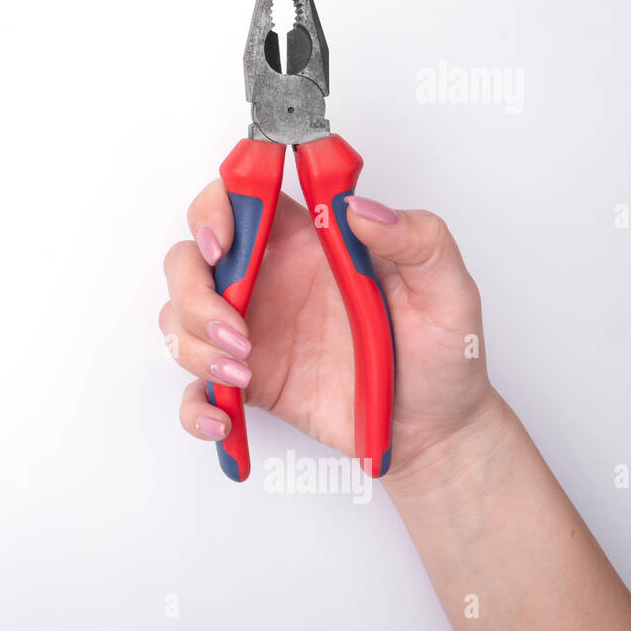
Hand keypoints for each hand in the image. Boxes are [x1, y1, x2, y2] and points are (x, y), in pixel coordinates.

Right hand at [159, 182, 498, 479]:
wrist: (437, 431)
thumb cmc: (442, 356)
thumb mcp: (450, 291)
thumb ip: (419, 239)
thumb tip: (360, 208)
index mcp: (311, 242)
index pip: (240, 199)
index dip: (214, 209)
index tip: (223, 241)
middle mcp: (271, 280)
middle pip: (190, 259)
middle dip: (193, 292)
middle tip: (234, 330)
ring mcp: (252, 331)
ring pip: (180, 319)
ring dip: (194, 346)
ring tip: (243, 373)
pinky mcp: (248, 382)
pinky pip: (195, 387)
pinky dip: (195, 404)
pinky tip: (222, 417)